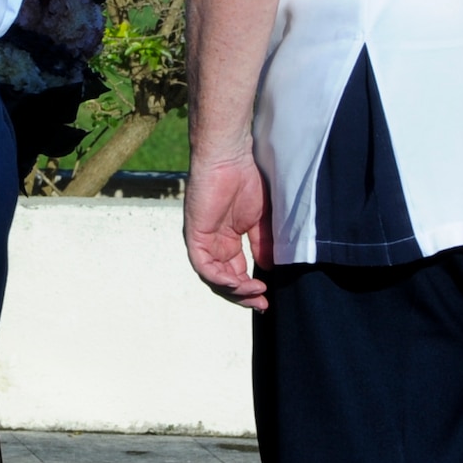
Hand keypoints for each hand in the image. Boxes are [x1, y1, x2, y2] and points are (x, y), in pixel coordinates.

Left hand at [184, 147, 271, 309]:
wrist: (230, 158)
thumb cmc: (245, 180)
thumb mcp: (259, 221)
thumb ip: (262, 245)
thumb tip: (267, 270)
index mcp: (226, 241)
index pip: (234, 274)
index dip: (249, 289)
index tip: (267, 299)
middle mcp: (211, 243)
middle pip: (223, 281)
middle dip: (242, 296)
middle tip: (262, 304)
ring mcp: (201, 240)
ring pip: (213, 278)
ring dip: (234, 290)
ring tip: (256, 293)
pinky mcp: (194, 235)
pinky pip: (203, 266)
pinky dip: (220, 278)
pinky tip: (239, 282)